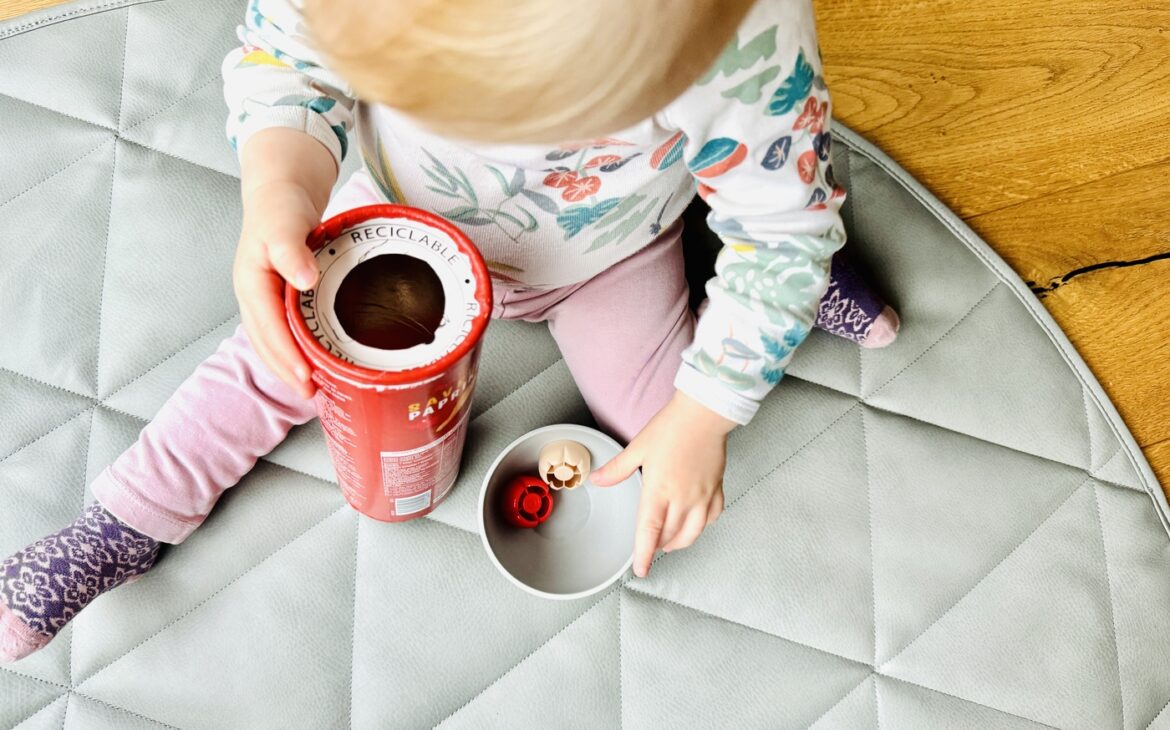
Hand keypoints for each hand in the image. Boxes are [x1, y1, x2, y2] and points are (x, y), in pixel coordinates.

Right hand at [233, 128, 337, 399]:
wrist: (280, 190)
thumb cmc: (280, 205)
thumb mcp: (283, 222)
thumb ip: (290, 249)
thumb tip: (302, 279)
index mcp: (251, 283)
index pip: (268, 328)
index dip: (286, 354)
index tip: (306, 376)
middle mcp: (253, 296)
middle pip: (267, 343)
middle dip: (287, 371)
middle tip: (314, 396)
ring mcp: (263, 299)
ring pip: (273, 342)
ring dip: (290, 366)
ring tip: (315, 389)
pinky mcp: (278, 298)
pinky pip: (283, 332)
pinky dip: (296, 351)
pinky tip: (315, 362)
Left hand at [591, 391, 735, 576]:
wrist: (704, 414)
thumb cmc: (672, 427)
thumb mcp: (639, 448)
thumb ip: (618, 470)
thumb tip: (597, 480)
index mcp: (660, 490)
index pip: (649, 531)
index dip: (643, 554)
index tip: (640, 570)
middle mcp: (683, 499)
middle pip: (669, 536)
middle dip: (658, 546)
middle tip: (649, 546)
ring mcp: (703, 497)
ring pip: (692, 533)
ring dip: (678, 542)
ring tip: (668, 541)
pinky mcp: (717, 490)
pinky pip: (711, 518)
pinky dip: (700, 526)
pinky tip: (693, 523)